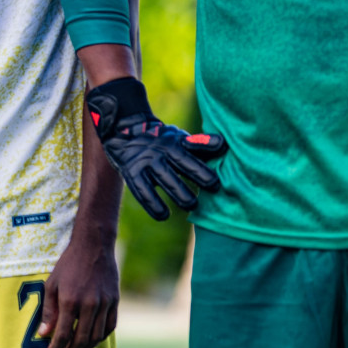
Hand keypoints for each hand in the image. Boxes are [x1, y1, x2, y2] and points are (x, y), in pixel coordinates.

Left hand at [39, 233, 118, 347]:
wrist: (93, 246)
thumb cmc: (68, 265)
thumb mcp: (51, 284)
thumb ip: (49, 311)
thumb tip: (43, 335)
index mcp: (70, 301)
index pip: (62, 335)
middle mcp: (89, 305)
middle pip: (81, 340)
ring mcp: (105, 304)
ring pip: (97, 337)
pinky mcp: (115, 302)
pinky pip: (110, 328)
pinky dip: (101, 338)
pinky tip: (91, 341)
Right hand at [87, 77, 226, 220]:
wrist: (124, 131)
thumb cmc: (161, 140)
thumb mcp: (179, 138)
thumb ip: (200, 144)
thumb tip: (223, 144)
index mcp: (173, 144)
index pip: (190, 157)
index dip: (203, 170)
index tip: (216, 184)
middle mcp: (159, 152)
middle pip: (179, 167)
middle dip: (193, 182)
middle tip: (205, 197)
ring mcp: (145, 163)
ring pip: (163, 179)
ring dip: (177, 194)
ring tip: (191, 206)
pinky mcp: (132, 173)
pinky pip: (142, 191)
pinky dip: (152, 204)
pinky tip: (163, 216)